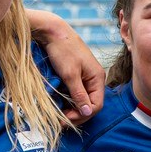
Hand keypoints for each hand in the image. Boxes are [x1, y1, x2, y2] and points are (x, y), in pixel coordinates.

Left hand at [27, 9, 104, 125]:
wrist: (52, 32)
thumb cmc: (63, 50)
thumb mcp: (70, 75)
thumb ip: (79, 95)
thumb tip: (88, 112)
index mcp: (98, 78)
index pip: (96, 105)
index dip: (82, 115)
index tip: (66, 119)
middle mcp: (94, 78)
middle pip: (90, 103)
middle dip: (76, 113)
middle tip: (60, 119)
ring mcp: (85, 76)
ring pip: (81, 99)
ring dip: (71, 107)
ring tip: (58, 112)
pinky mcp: (76, 74)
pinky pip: (75, 91)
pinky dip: (67, 98)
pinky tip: (58, 101)